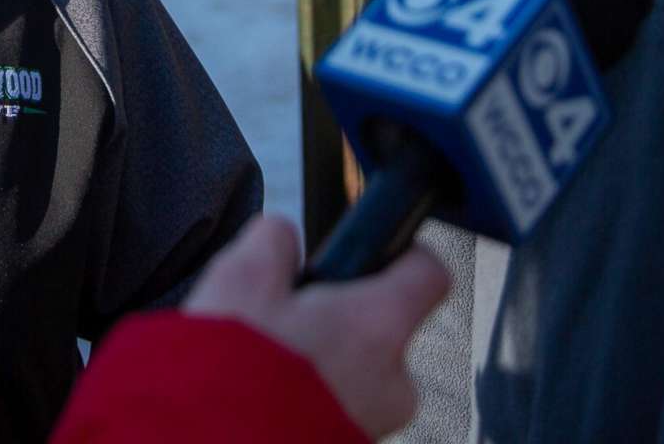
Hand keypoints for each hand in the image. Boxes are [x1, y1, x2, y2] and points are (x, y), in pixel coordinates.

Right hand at [182, 213, 450, 438]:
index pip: (430, 274)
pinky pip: (341, 412)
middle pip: (384, 330)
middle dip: (340, 320)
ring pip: (360, 375)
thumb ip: (274, 240)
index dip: (402, 253)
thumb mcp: (241, 277)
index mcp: (378, 327)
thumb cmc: (233, 369)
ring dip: (324, 365)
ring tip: (269, 366)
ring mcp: (376, 425)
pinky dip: (313, 400)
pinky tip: (268, 396)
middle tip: (289, 319)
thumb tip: (284, 238)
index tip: (371, 251)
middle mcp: (394, 383)